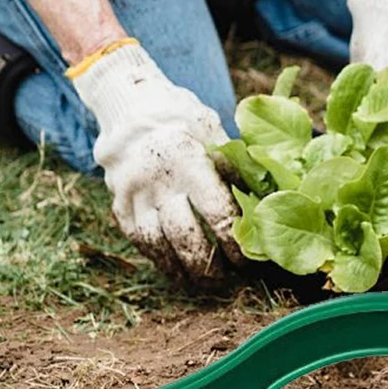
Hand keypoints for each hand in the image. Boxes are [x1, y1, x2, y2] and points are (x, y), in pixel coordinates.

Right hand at [70, 42, 240, 279]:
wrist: (129, 107)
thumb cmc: (183, 121)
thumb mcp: (213, 132)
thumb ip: (235, 167)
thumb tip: (268, 201)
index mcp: (188, 160)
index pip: (217, 213)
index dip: (235, 242)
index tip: (247, 259)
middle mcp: (158, 179)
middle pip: (186, 236)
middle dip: (209, 263)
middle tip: (227, 276)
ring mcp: (134, 194)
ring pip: (159, 244)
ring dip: (183, 269)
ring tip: (203, 282)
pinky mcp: (119, 204)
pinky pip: (141, 242)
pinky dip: (161, 260)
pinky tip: (178, 270)